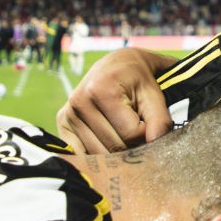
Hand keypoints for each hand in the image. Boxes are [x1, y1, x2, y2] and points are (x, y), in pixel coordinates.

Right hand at [55, 47, 172, 153]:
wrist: (116, 66)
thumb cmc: (138, 79)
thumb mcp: (154, 94)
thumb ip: (159, 120)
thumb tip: (156, 144)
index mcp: (101, 90)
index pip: (130, 134)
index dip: (146, 134)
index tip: (147, 122)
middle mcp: (79, 101)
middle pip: (113, 147)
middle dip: (131, 145)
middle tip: (136, 128)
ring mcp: (67, 114)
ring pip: (99, 155)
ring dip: (115, 152)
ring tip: (121, 130)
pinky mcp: (62, 124)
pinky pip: (81, 155)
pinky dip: (97, 155)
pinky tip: (105, 141)